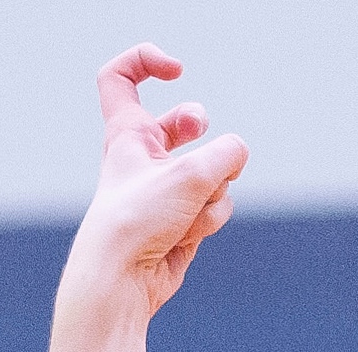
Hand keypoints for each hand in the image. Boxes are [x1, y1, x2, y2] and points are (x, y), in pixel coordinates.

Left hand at [68, 46, 247, 317]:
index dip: (146, 60)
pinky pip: (215, 204)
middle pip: (186, 121)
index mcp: (126, 135)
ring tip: (183, 212)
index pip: (119, 80)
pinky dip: (209, 219)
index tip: (177, 69)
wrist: (122, 284)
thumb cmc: (137, 224)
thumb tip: (237, 160)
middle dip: (200, 124)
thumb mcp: (191, 174)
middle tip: (198, 131)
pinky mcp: (183, 219)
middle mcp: (144, 158)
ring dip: (211, 191)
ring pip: (214, 170)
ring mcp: (167, 189)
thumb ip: (228, 153)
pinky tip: (186, 234)